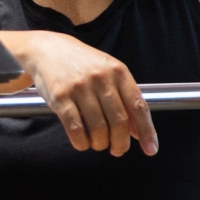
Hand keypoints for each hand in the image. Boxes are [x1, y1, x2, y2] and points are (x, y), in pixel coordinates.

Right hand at [13, 30, 155, 156]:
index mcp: (118, 71)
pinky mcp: (60, 96)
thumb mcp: (108, 73)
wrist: (48, 49)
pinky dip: (82, 143)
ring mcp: (79, 87)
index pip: (138, 106)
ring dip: (100, 144)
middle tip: (117, 150)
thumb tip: (137, 132)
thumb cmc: (82, 64)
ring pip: (98, 129)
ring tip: (98, 143)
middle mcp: (101, 78)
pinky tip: (83, 142)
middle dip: (120, 143)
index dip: (146, 131)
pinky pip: (76, 129)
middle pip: (119, 122)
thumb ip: (124, 99)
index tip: (151, 149)